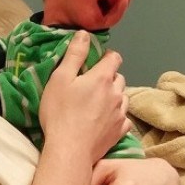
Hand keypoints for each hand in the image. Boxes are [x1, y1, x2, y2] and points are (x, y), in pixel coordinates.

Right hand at [39, 36, 128, 184]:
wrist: (70, 150)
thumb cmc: (60, 113)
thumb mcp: (60, 78)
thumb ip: (74, 54)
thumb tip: (84, 34)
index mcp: (102, 77)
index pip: (114, 58)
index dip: (106, 57)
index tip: (95, 62)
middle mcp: (116, 93)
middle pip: (119, 78)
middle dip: (109, 77)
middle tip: (92, 85)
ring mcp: (120, 113)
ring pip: (123, 97)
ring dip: (114, 96)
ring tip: (98, 103)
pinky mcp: (120, 131)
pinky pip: (123, 118)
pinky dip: (117, 116)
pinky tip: (106, 120)